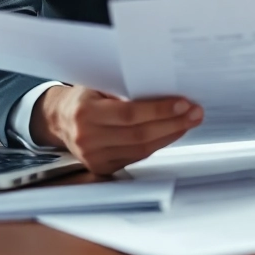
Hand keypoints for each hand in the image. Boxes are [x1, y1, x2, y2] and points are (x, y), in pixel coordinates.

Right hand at [30, 85, 202, 174]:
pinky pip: (136, 157)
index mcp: (85, 112)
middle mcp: (88, 138)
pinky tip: (171, 133)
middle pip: (139, 134)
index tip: (183, 103)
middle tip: (195, 113)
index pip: (129, 113)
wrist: (58, 119)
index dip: (159, 109)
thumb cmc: (84, 97)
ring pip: (141, 149)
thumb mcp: (97, 86)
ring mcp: (94, 157)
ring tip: (189, 122)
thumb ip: (124, 91)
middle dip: (172, 123)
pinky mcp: (102, 168)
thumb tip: (164, 90)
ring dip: (170, 135)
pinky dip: (157, 145)